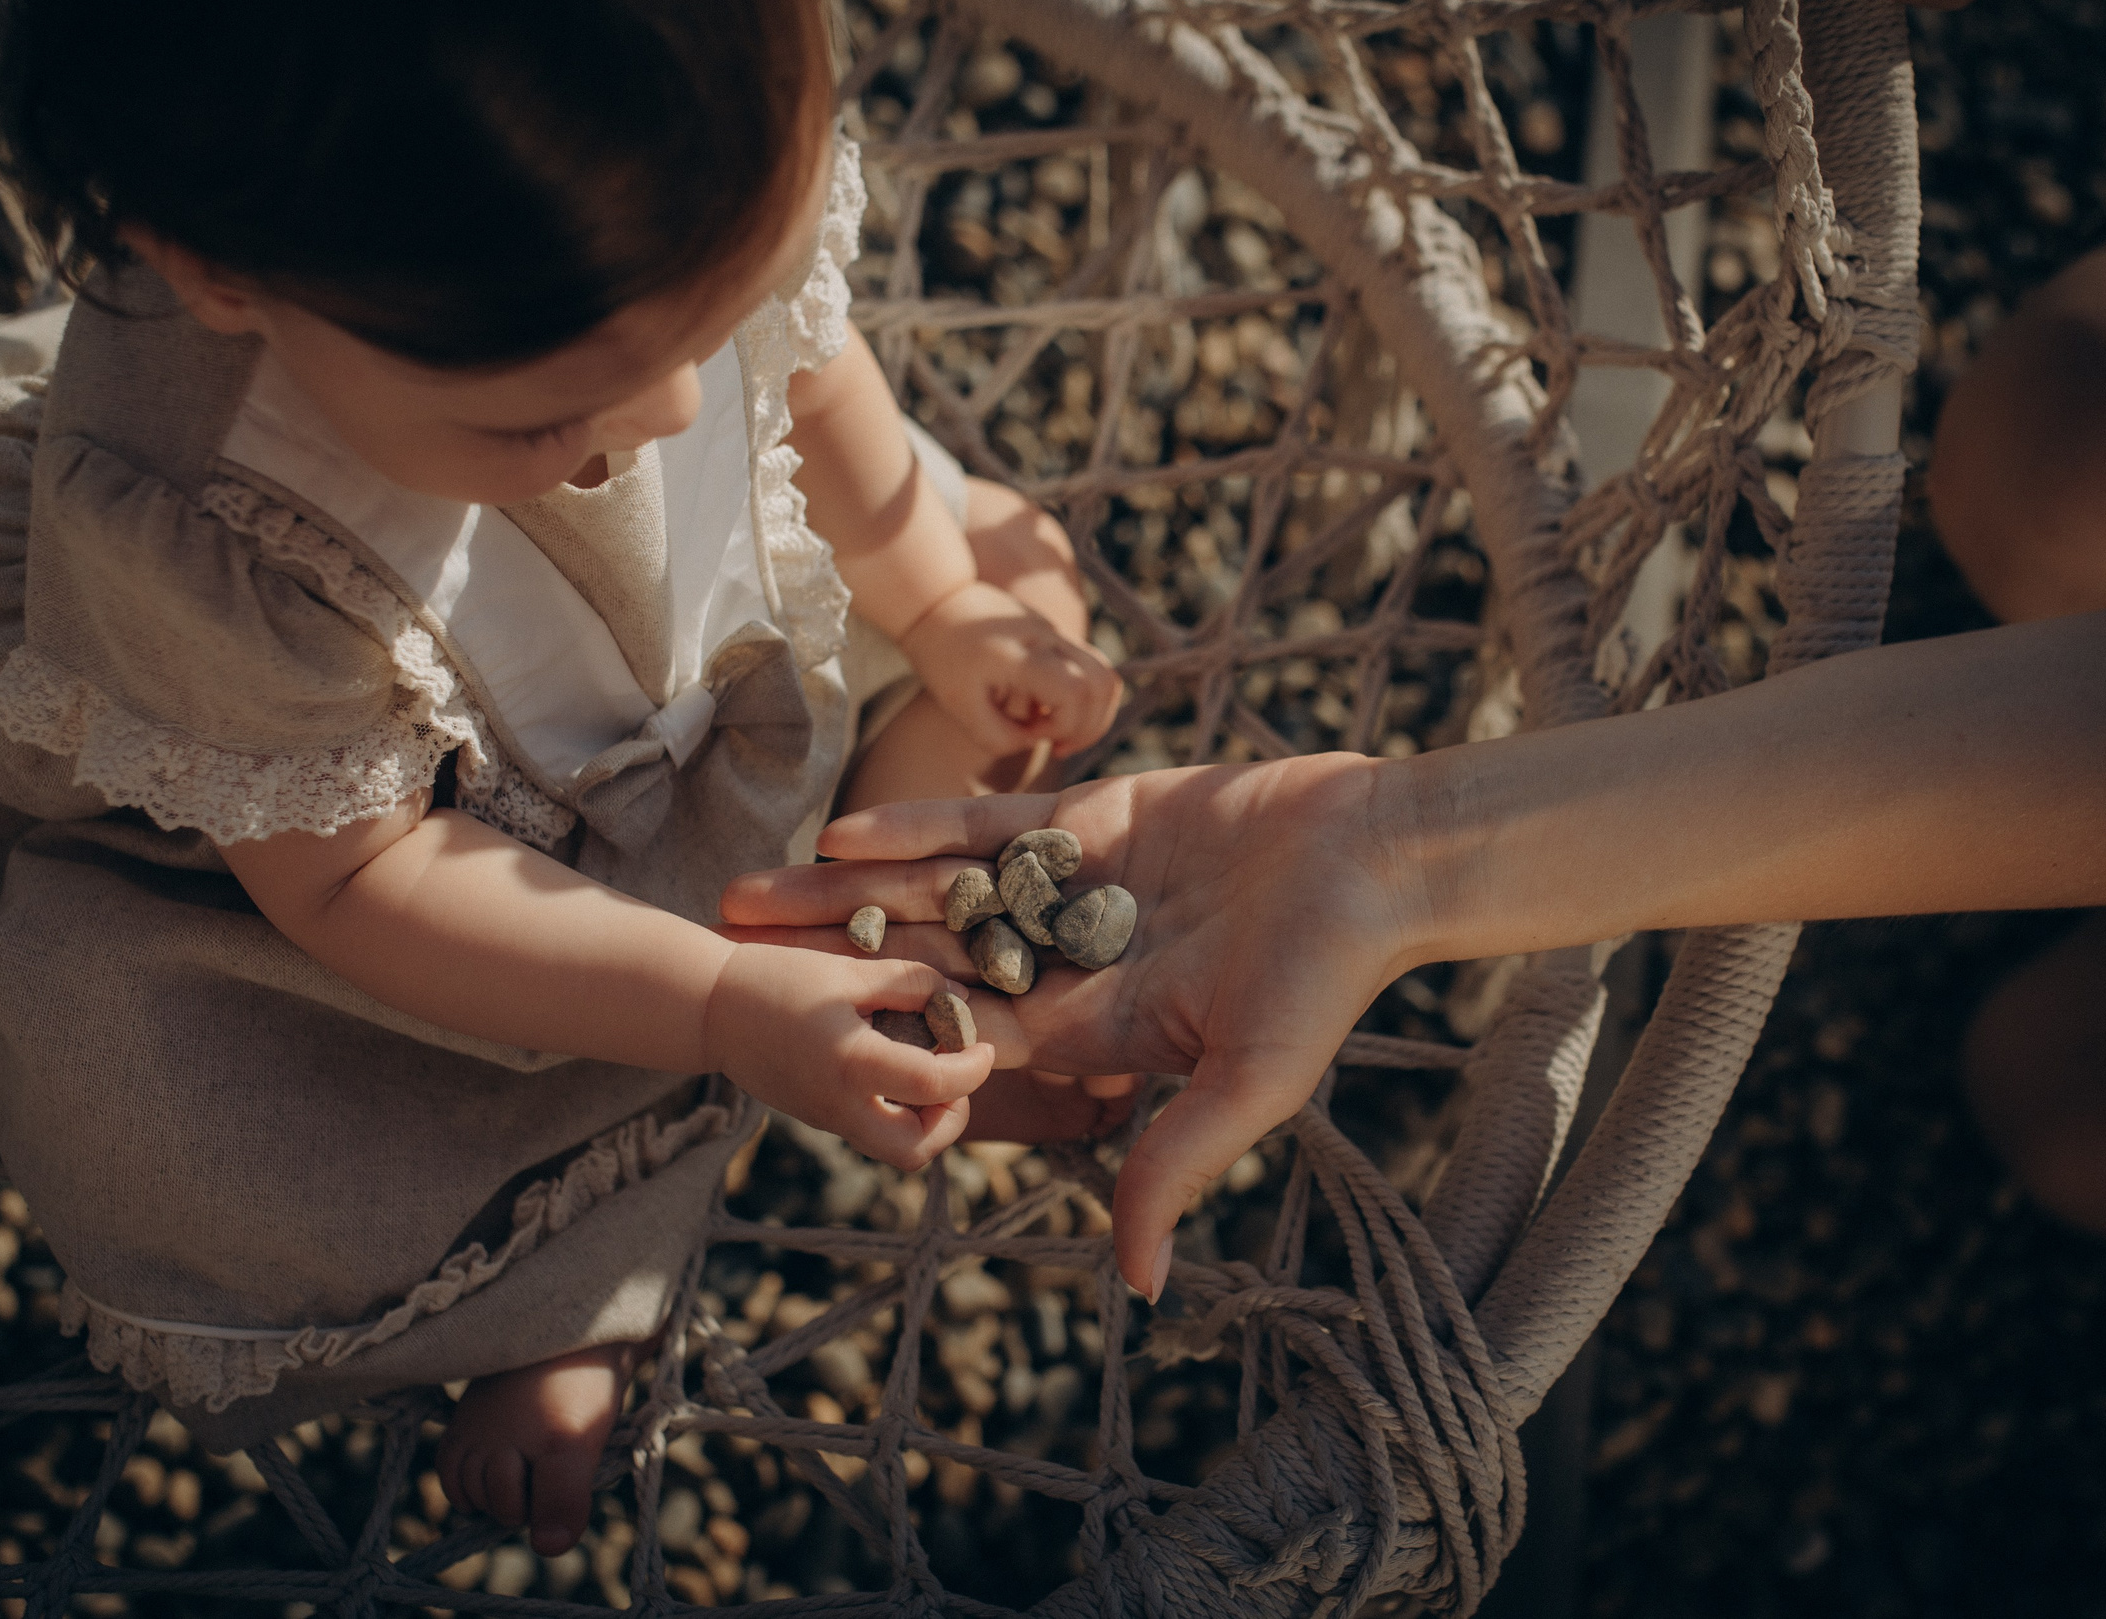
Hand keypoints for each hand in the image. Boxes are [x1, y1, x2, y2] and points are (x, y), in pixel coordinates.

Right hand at [700, 942, 993, 1171]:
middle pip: (915, 1151)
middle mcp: (841, 1105)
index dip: (972, 1068)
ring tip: (925, 1072)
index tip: (982, 1047)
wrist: (707, 1008)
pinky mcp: (817, 1116)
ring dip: (924, 1121)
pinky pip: (871, 1130)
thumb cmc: (775, 979)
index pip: (934, 1085)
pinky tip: (894, 1067)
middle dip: (950, 1120)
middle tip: (952, 1077)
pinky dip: (897, 1110)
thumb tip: (956, 1000)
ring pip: (893, 1150)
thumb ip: (907, 983)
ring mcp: (827, 1118)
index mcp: (852, 1065)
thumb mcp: (845, 970)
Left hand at [722, 754, 1426, 1299]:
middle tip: (731, 960)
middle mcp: (1068, 964)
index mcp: (1091, 1034)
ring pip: (935, 895)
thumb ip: (1174, 1165)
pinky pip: (986, 826)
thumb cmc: (1324, 973)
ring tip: (749, 893)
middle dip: (829, 966)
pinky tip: (838, 833)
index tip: (794, 1054)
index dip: (876, 1048)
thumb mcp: (1247, 1081)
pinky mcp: (1090, 818)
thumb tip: (1135, 1288)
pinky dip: (915, 830)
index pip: (960, 1045)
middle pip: (922, 967)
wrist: (1374, 853)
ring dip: (844, 895)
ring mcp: (1072, 888)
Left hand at [898, 581, 1122, 760]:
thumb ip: (1000, 737)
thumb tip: (1036, 742)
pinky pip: (1092, 667)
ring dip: (1093, 712)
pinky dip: (1083, 697)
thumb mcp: (959, 707)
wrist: (936, 600)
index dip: (1063, 726)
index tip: (1030, 734)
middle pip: (1103, 683)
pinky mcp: (1057, 633)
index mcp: (1019, 653)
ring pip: (1106, 673)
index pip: (1075, 691)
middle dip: (1088, 726)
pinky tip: (1050, 710)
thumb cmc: (941, 657)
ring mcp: (1055, 631)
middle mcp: (1046, 636)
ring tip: (1059, 731)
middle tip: (1055, 744)